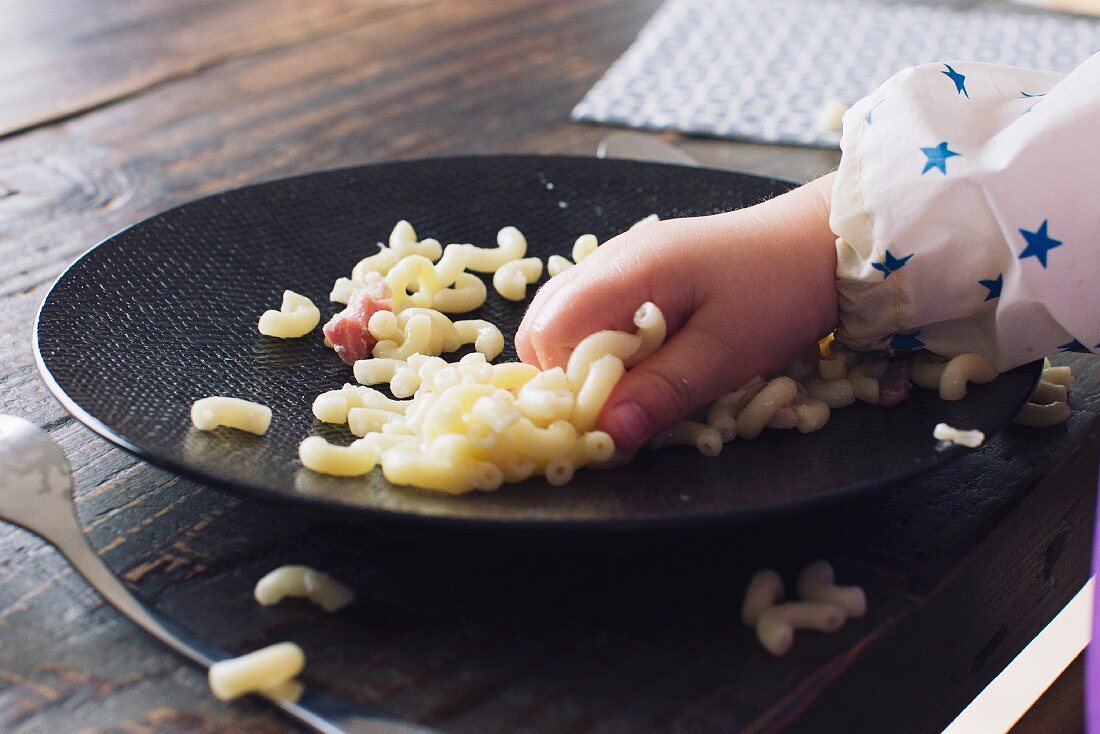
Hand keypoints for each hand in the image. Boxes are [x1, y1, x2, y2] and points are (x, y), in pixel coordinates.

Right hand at [515, 173, 838, 449]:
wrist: (821, 242)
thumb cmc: (779, 292)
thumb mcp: (726, 354)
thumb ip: (662, 391)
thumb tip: (608, 433)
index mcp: (627, 272)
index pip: (549, 332)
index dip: (564, 384)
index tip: (600, 418)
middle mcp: (611, 259)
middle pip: (542, 325)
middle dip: (566, 377)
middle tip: (616, 408)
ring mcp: (621, 259)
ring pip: (562, 318)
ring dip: (582, 362)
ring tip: (631, 387)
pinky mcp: (638, 268)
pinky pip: (592, 309)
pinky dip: (600, 343)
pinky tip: (641, 360)